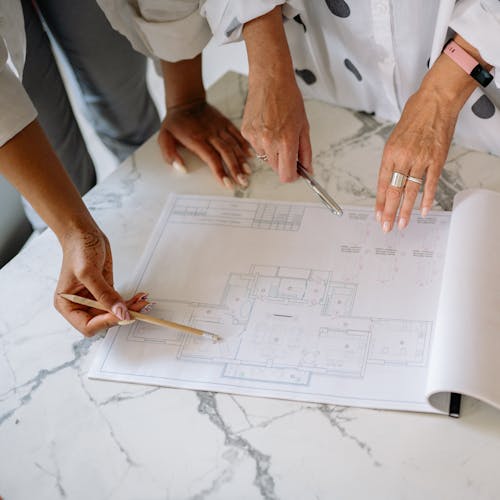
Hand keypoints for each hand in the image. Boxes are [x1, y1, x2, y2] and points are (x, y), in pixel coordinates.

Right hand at [54, 227, 148, 335]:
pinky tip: (138, 298)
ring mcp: (93, 299)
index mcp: (67, 304)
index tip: (121, 314)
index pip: (87, 326)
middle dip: (120, 317)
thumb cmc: (78, 250)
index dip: (105, 322)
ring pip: (113, 314)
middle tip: (137, 310)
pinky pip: (118, 303)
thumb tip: (120, 313)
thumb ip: (104, 295)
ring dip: (128, 311)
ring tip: (141, 303)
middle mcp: (79, 305)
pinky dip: (129, 303)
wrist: (84, 234)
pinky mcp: (105, 292)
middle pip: (102, 322)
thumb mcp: (89, 273)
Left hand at [158, 100, 251, 188]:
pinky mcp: (225, 122)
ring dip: (242, 159)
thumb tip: (182, 169)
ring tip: (248, 173)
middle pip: (226, 153)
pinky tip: (251, 155)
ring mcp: (219, 127)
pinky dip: (244, 144)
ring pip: (233, 144)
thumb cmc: (175, 123)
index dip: (220, 171)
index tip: (227, 184)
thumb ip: (170, 155)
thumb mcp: (164, 138)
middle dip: (235, 169)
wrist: (185, 100)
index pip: (211, 158)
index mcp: (196, 139)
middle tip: (243, 182)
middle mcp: (210, 133)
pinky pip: (236, 133)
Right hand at [242, 70, 311, 181]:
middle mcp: (269, 143)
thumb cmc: (288, 98)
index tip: (296, 172)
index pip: (287, 175)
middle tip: (288, 144)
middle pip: (276, 168)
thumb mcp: (304, 126)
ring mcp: (255, 139)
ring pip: (266, 158)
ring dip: (272, 151)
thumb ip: (306, 152)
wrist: (270, 80)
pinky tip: (266, 126)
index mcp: (286, 142)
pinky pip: (256, 147)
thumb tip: (307, 169)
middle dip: (284, 161)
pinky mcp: (246, 133)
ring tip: (276, 130)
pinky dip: (262, 141)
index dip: (293, 176)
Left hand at [375, 36, 484, 230]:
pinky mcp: (436, 160)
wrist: (435, 101)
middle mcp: (403, 157)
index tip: (377, 214)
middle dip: (389, 211)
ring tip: (402, 223)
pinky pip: (430, 184)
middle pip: (394, 191)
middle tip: (386, 226)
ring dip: (406, 210)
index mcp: (390, 153)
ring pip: (411, 191)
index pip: (381, 183)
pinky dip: (427, 199)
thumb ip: (392, 159)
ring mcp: (421, 160)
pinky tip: (423, 210)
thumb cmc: (414, 116)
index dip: (379, 201)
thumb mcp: (394, 138)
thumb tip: (389, 178)